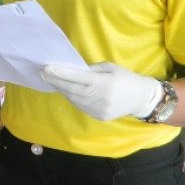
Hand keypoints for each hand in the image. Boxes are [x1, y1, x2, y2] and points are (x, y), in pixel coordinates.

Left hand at [40, 63, 163, 120]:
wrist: (142, 99)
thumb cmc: (125, 78)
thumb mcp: (110, 67)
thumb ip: (90, 70)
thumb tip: (71, 70)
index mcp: (105, 83)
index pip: (79, 78)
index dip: (62, 74)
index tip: (46, 68)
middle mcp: (101, 98)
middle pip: (73, 90)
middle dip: (56, 81)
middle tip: (43, 73)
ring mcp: (99, 110)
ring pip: (74, 99)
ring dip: (62, 89)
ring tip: (52, 80)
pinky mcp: (98, 117)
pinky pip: (80, 106)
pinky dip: (72, 97)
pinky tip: (66, 90)